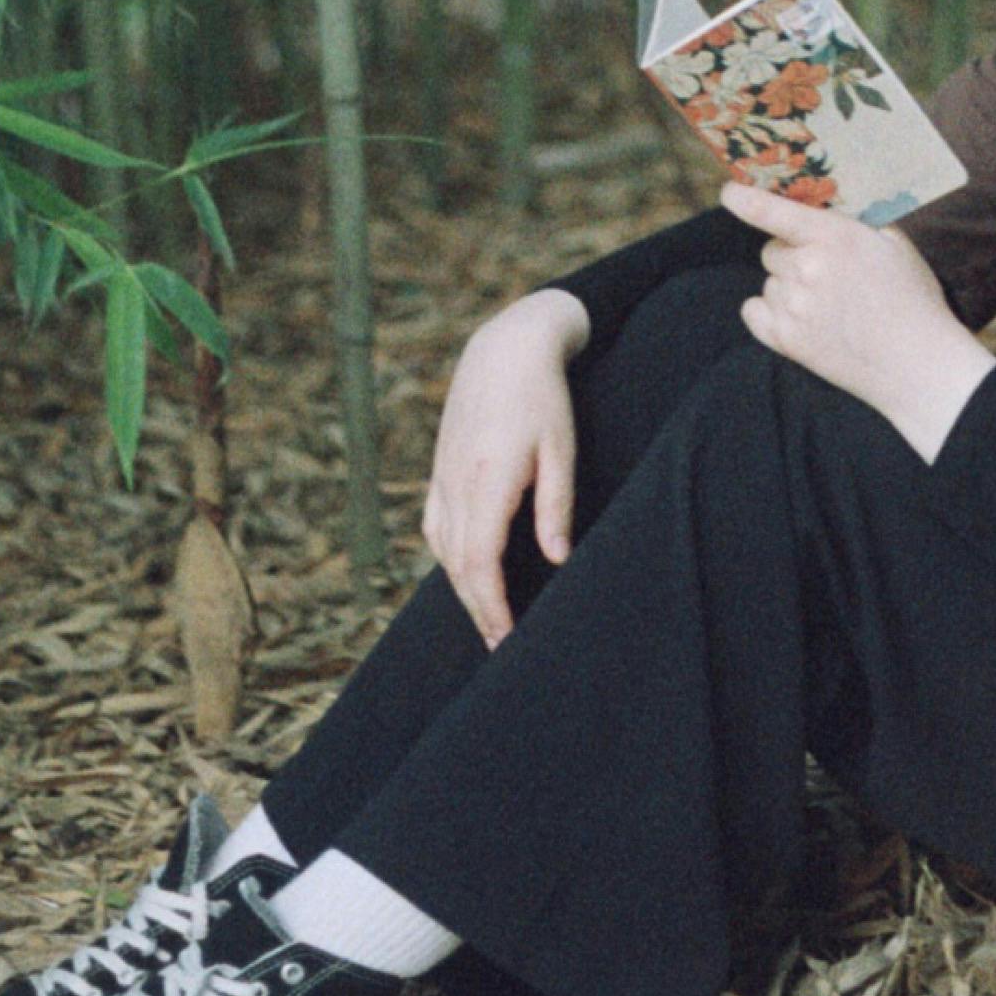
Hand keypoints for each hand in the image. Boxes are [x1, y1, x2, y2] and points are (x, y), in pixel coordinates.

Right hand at [422, 288, 590, 645]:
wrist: (504, 348)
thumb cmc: (543, 397)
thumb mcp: (560, 450)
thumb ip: (556, 507)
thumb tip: (556, 561)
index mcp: (487, 481)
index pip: (480, 563)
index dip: (491, 607)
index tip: (506, 639)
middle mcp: (456, 484)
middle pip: (459, 565)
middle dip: (477, 610)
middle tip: (499, 647)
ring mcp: (442, 477)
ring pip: (443, 550)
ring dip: (463, 589)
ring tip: (487, 619)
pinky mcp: (440, 469)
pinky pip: (435, 526)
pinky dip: (448, 558)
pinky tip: (463, 572)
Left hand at [719, 182, 995, 460]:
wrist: (918, 366)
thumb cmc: (913, 301)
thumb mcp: (895, 245)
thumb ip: (858, 223)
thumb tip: (827, 209)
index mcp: (835, 237)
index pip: (773, 211)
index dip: (744, 200)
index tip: (729, 193)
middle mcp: (807, 268)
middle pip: (772, 251)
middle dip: (792, 256)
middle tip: (825, 274)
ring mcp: (793, 306)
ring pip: (769, 283)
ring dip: (788, 287)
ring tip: (826, 306)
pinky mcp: (786, 340)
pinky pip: (754, 311)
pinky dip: (768, 312)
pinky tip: (797, 318)